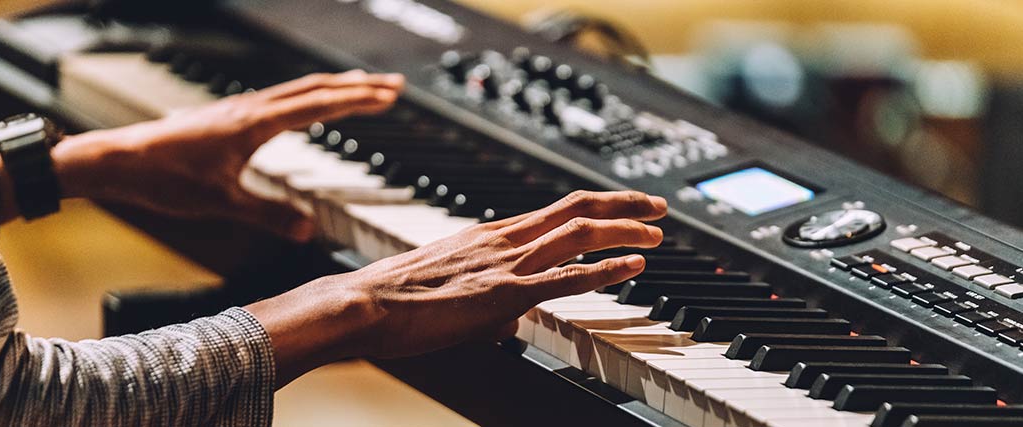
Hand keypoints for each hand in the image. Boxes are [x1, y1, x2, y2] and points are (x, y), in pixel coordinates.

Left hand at [52, 70, 404, 239]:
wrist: (115, 160)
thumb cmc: (162, 177)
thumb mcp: (219, 202)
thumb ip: (266, 215)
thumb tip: (306, 230)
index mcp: (254, 123)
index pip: (319, 104)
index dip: (358, 101)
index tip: (390, 96)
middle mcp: (250, 108)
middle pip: (315, 87)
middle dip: (357, 86)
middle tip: (394, 85)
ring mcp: (238, 109)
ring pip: (297, 88)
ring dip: (334, 86)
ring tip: (362, 87)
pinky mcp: (227, 117)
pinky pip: (280, 98)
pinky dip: (307, 96)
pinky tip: (308, 106)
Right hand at [246, 190, 667, 382]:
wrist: (365, 304)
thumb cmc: (396, 300)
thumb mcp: (450, 288)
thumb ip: (487, 299)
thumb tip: (507, 319)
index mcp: (490, 234)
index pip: (555, 210)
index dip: (596, 207)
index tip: (624, 208)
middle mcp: (504, 239)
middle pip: (576, 209)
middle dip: (624, 207)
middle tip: (657, 208)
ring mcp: (507, 263)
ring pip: (580, 233)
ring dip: (625, 231)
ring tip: (657, 233)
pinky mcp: (506, 292)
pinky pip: (567, 277)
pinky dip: (607, 270)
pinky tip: (633, 267)